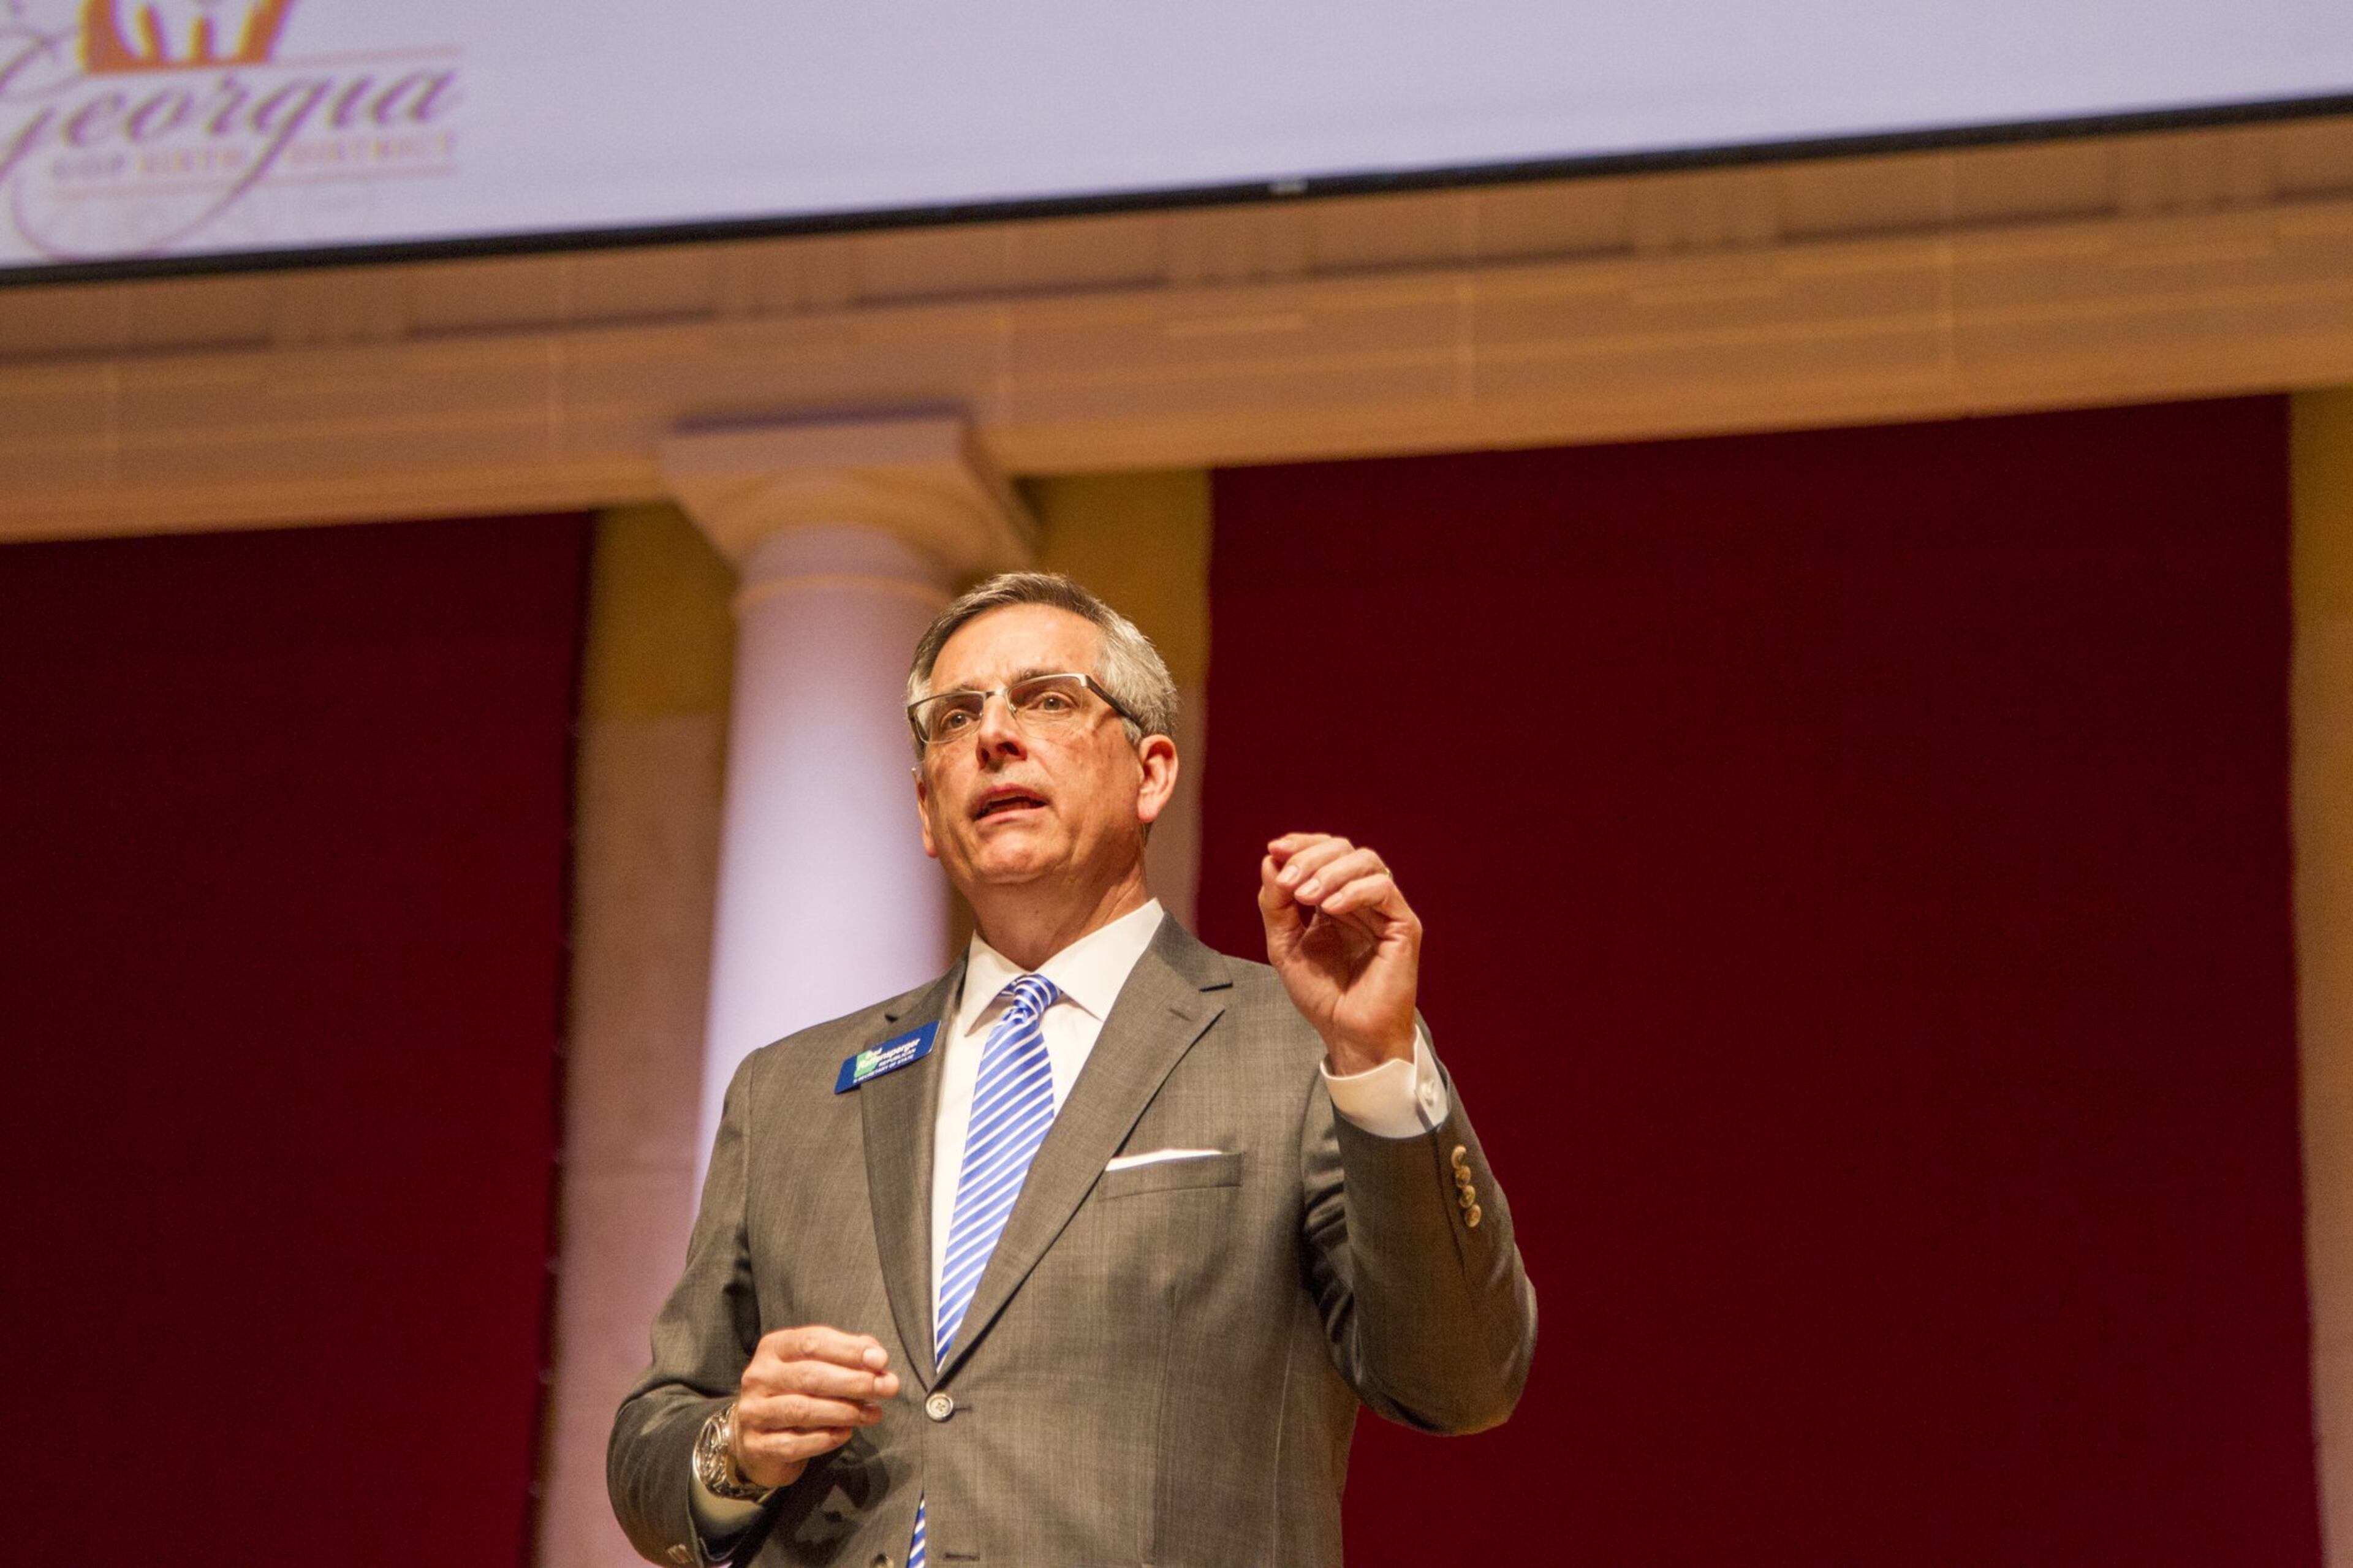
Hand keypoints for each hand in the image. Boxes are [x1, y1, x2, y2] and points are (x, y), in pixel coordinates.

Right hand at [732, 1326, 899, 1489]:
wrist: (758, 1437)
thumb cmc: (797, 1393)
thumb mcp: (816, 1365)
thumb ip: (845, 1356)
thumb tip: (876, 1356)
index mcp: (774, 1348)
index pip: (812, 1342)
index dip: (849, 1350)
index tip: (881, 1360)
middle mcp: (758, 1377)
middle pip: (810, 1375)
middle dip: (854, 1381)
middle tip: (887, 1387)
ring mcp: (754, 1412)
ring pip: (802, 1409)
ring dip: (845, 1411)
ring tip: (873, 1414)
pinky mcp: (757, 1445)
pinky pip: (794, 1443)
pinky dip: (825, 1439)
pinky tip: (846, 1434)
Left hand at [1258, 832, 1421, 1074]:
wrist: (1349, 1034)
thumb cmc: (1323, 996)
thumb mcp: (1284, 945)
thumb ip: (1275, 904)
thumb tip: (1270, 861)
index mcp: (1334, 900)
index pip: (1324, 853)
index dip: (1301, 844)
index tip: (1274, 849)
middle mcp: (1361, 899)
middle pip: (1343, 849)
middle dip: (1311, 858)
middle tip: (1289, 881)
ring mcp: (1384, 910)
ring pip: (1366, 861)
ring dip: (1330, 872)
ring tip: (1305, 896)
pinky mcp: (1403, 925)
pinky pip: (1382, 889)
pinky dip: (1354, 891)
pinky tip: (1331, 908)